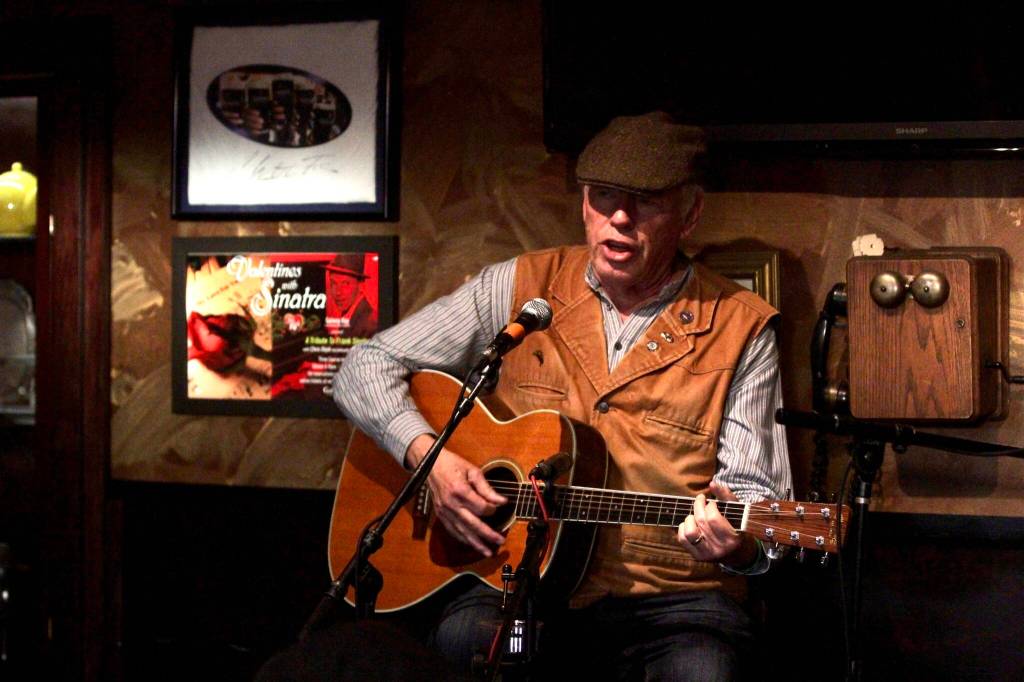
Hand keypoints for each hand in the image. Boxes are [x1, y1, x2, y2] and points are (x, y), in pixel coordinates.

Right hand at [405, 434, 507, 556]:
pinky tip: (471, 544)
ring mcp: (444, 511)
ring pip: (462, 531)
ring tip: (487, 552)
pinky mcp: (440, 515)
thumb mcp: (472, 470)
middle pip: (472, 524)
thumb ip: (487, 488)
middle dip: (487, 534)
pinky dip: (463, 539)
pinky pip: (452, 530)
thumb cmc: (452, 465)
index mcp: (460, 491)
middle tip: (500, 541)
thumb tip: (501, 501)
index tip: (498, 506)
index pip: (481, 508)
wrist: (430, 465)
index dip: (492, 509)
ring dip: (476, 543)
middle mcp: (451, 504)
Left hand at [677, 481, 742, 561]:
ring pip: (690, 532)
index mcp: (732, 538)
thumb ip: (727, 496)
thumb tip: (712, 483)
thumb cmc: (737, 528)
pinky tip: (690, 523)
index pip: (713, 518)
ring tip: (695, 515)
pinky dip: (682, 528)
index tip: (711, 502)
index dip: (709, 506)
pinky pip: (683, 540)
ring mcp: (707, 554)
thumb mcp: (738, 513)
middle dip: (698, 506)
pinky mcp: (698, 557)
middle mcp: (719, 548)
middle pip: (701, 522)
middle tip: (700, 500)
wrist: (738, 554)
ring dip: (689, 519)